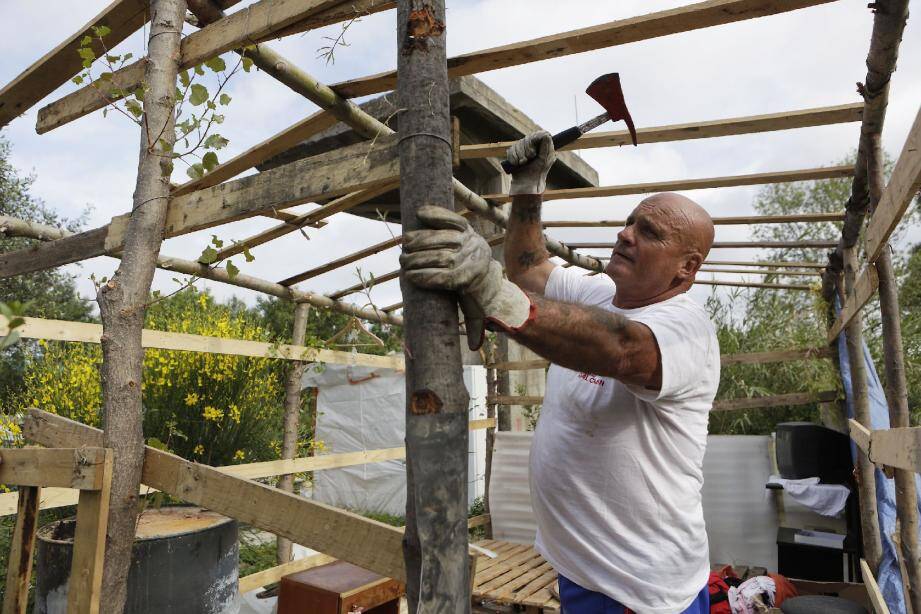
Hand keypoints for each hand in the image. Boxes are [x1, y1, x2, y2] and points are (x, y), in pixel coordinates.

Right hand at [401, 206, 532, 349]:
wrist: (491, 275)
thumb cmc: (475, 297)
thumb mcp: (475, 313)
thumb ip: (477, 328)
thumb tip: (475, 349)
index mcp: (471, 279)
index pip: (445, 278)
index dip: (425, 277)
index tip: (409, 278)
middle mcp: (472, 257)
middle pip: (441, 256)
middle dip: (418, 258)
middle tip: (402, 261)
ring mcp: (471, 241)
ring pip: (442, 236)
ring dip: (420, 238)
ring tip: (405, 244)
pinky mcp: (467, 228)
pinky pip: (450, 219)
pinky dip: (436, 215)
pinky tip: (420, 214)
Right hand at [507, 131, 554, 195]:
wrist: (525, 184)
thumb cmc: (538, 173)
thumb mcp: (545, 160)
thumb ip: (546, 147)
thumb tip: (547, 135)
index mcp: (543, 147)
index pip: (539, 134)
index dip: (535, 138)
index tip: (533, 146)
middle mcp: (534, 147)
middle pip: (527, 138)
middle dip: (526, 149)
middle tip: (529, 158)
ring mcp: (523, 151)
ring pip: (518, 144)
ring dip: (519, 155)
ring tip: (522, 163)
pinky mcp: (514, 155)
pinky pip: (511, 150)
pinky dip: (513, 158)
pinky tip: (516, 164)